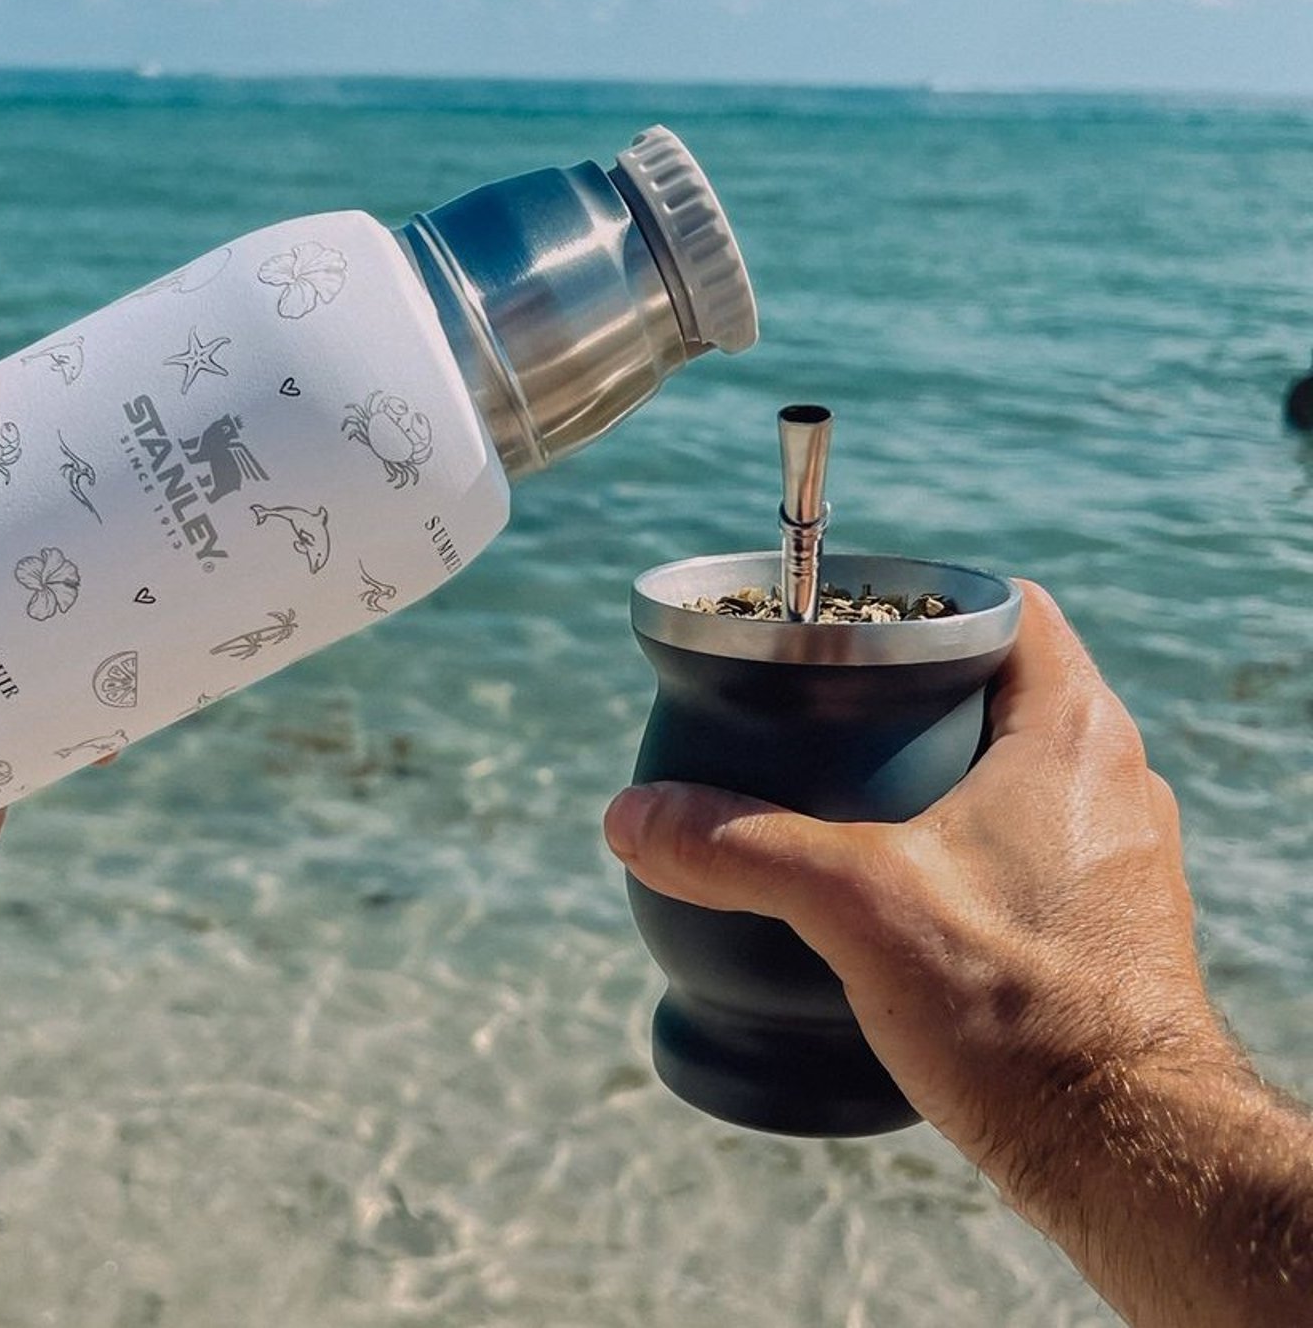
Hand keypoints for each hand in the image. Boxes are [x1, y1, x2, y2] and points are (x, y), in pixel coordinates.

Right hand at [603, 581, 1227, 1178]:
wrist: (1125, 1156)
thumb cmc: (1020, 1013)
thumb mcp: (854, 908)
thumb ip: (738, 847)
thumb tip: (630, 815)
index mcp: (1071, 735)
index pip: (1002, 608)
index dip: (915, 600)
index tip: (838, 624)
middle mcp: (1113, 782)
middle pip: (994, 691)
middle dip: (903, 696)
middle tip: (812, 715)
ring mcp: (1118, 860)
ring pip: (1008, 775)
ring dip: (928, 777)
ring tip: (836, 806)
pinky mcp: (1105, 929)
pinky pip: (1024, 849)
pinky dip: (956, 848)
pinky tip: (892, 898)